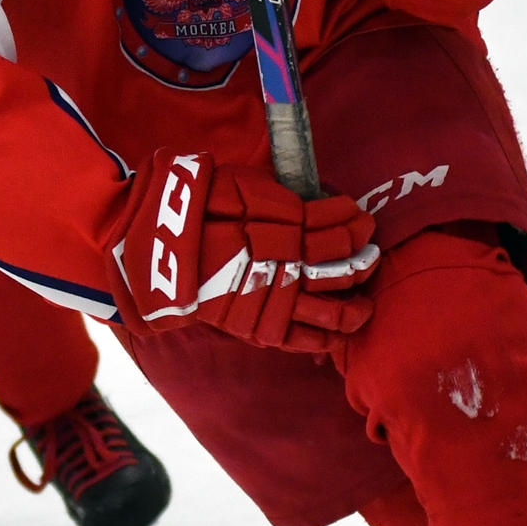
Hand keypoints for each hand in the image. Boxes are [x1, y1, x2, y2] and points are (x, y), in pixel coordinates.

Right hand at [109, 151, 378, 354]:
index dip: (351, 222)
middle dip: (361, 259)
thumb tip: (324, 201)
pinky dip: (327, 337)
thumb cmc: (198, 208)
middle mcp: (277, 266)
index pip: (330, 229)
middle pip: (336, 267)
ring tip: (366, 301)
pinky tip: (342, 332)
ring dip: (355, 305)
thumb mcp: (240, 186)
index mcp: (273, 227)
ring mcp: (268, 301)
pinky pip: (300, 339)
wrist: (153, 250)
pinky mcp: (255, 326)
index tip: (362, 216)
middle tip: (372, 253)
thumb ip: (281, 197)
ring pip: (329, 309)